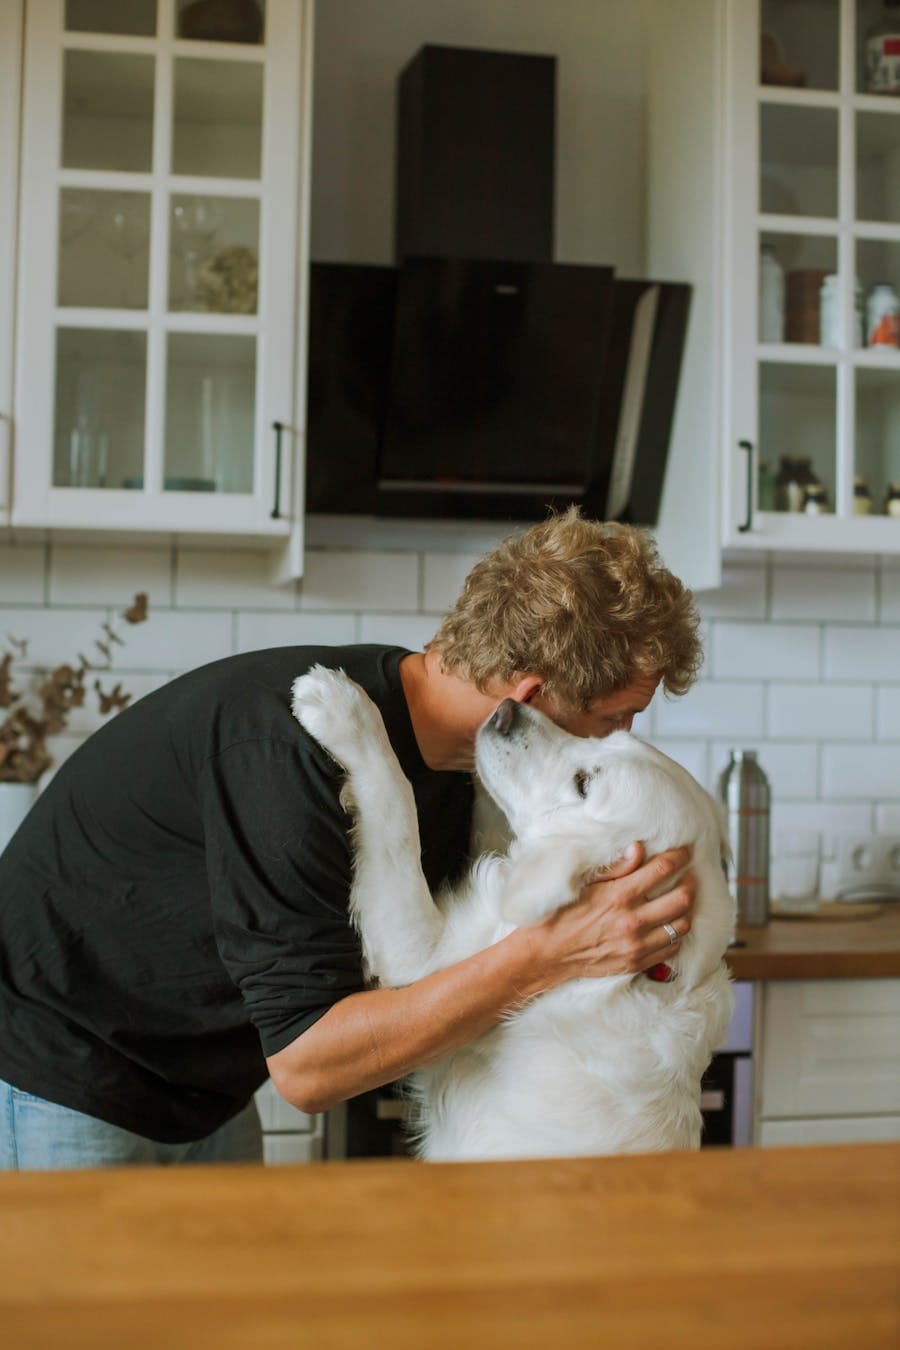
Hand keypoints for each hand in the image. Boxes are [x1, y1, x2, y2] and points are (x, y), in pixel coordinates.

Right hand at [531, 843, 695, 984]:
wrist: (546, 954)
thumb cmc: (561, 915)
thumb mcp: (584, 884)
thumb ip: (615, 868)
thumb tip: (638, 849)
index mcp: (620, 896)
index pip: (662, 870)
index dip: (679, 857)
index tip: (684, 852)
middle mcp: (633, 921)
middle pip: (682, 898)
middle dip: (691, 883)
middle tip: (688, 876)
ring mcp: (637, 945)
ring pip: (682, 925)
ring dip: (686, 910)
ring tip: (681, 900)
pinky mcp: (636, 963)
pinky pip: (671, 948)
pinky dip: (675, 935)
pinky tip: (669, 925)